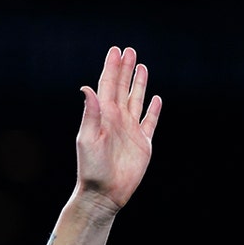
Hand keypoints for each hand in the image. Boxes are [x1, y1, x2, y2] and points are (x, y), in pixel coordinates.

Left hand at [75, 46, 162, 210]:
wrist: (103, 193)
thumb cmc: (91, 169)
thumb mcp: (87, 139)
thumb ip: (90, 114)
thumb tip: (87, 88)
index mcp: (103, 116)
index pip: (107, 86)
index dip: (112, 67)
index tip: (115, 50)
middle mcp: (116, 120)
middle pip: (122, 88)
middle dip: (125, 69)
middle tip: (129, 50)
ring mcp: (130, 130)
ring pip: (136, 100)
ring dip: (139, 84)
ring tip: (141, 66)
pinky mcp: (143, 143)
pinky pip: (150, 122)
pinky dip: (153, 110)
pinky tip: (156, 99)